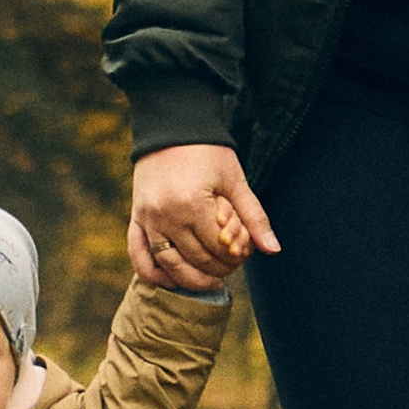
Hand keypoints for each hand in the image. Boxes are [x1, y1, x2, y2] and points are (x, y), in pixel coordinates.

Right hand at [129, 142, 274, 289]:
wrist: (172, 126)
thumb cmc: (208, 152)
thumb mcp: (235, 181)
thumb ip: (254, 217)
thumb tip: (273, 250)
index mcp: (192, 204)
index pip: (218, 248)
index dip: (236, 256)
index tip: (244, 253)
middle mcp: (166, 215)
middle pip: (196, 260)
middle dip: (218, 269)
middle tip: (231, 268)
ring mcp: (147, 218)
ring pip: (169, 265)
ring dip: (191, 280)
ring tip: (210, 282)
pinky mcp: (135, 217)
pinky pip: (139, 255)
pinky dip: (152, 274)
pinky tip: (171, 282)